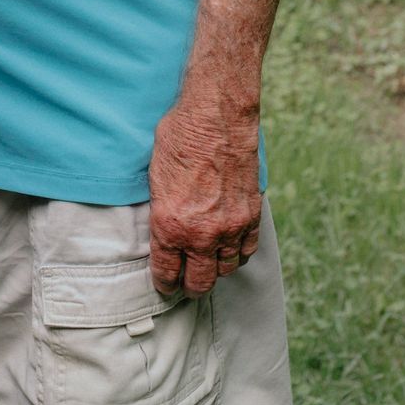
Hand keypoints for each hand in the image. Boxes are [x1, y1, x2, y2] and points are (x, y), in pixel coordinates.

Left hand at [147, 82, 262, 298]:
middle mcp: (202, 234)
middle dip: (189, 287)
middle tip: (185, 285)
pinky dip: (237, 255)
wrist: (215, 117)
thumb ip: (160, 210)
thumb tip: (162, 228)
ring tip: (207, 266)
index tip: (165, 285)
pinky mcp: (251, 216)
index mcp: (170, 226)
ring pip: (225, 269)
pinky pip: (246, 250)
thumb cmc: (178, 138)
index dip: (164, 283)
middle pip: (199, 281)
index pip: (167, 272)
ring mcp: (230, 227)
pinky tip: (228, 250)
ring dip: (214, 271)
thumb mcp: (153, 177)